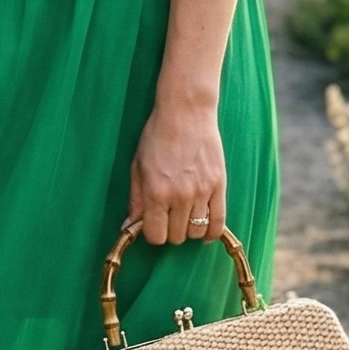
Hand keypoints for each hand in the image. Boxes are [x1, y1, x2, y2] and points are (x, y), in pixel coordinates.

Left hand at [128, 95, 225, 245]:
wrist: (186, 112)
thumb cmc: (157, 136)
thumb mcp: (138, 166)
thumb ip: (135, 200)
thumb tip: (129, 227)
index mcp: (155, 193)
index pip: (156, 236)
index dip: (153, 233)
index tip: (154, 223)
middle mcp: (179, 196)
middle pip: (176, 237)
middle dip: (170, 230)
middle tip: (169, 215)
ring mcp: (201, 192)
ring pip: (196, 232)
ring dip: (189, 229)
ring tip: (185, 215)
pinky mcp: (219, 186)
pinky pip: (219, 223)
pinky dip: (211, 231)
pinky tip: (204, 226)